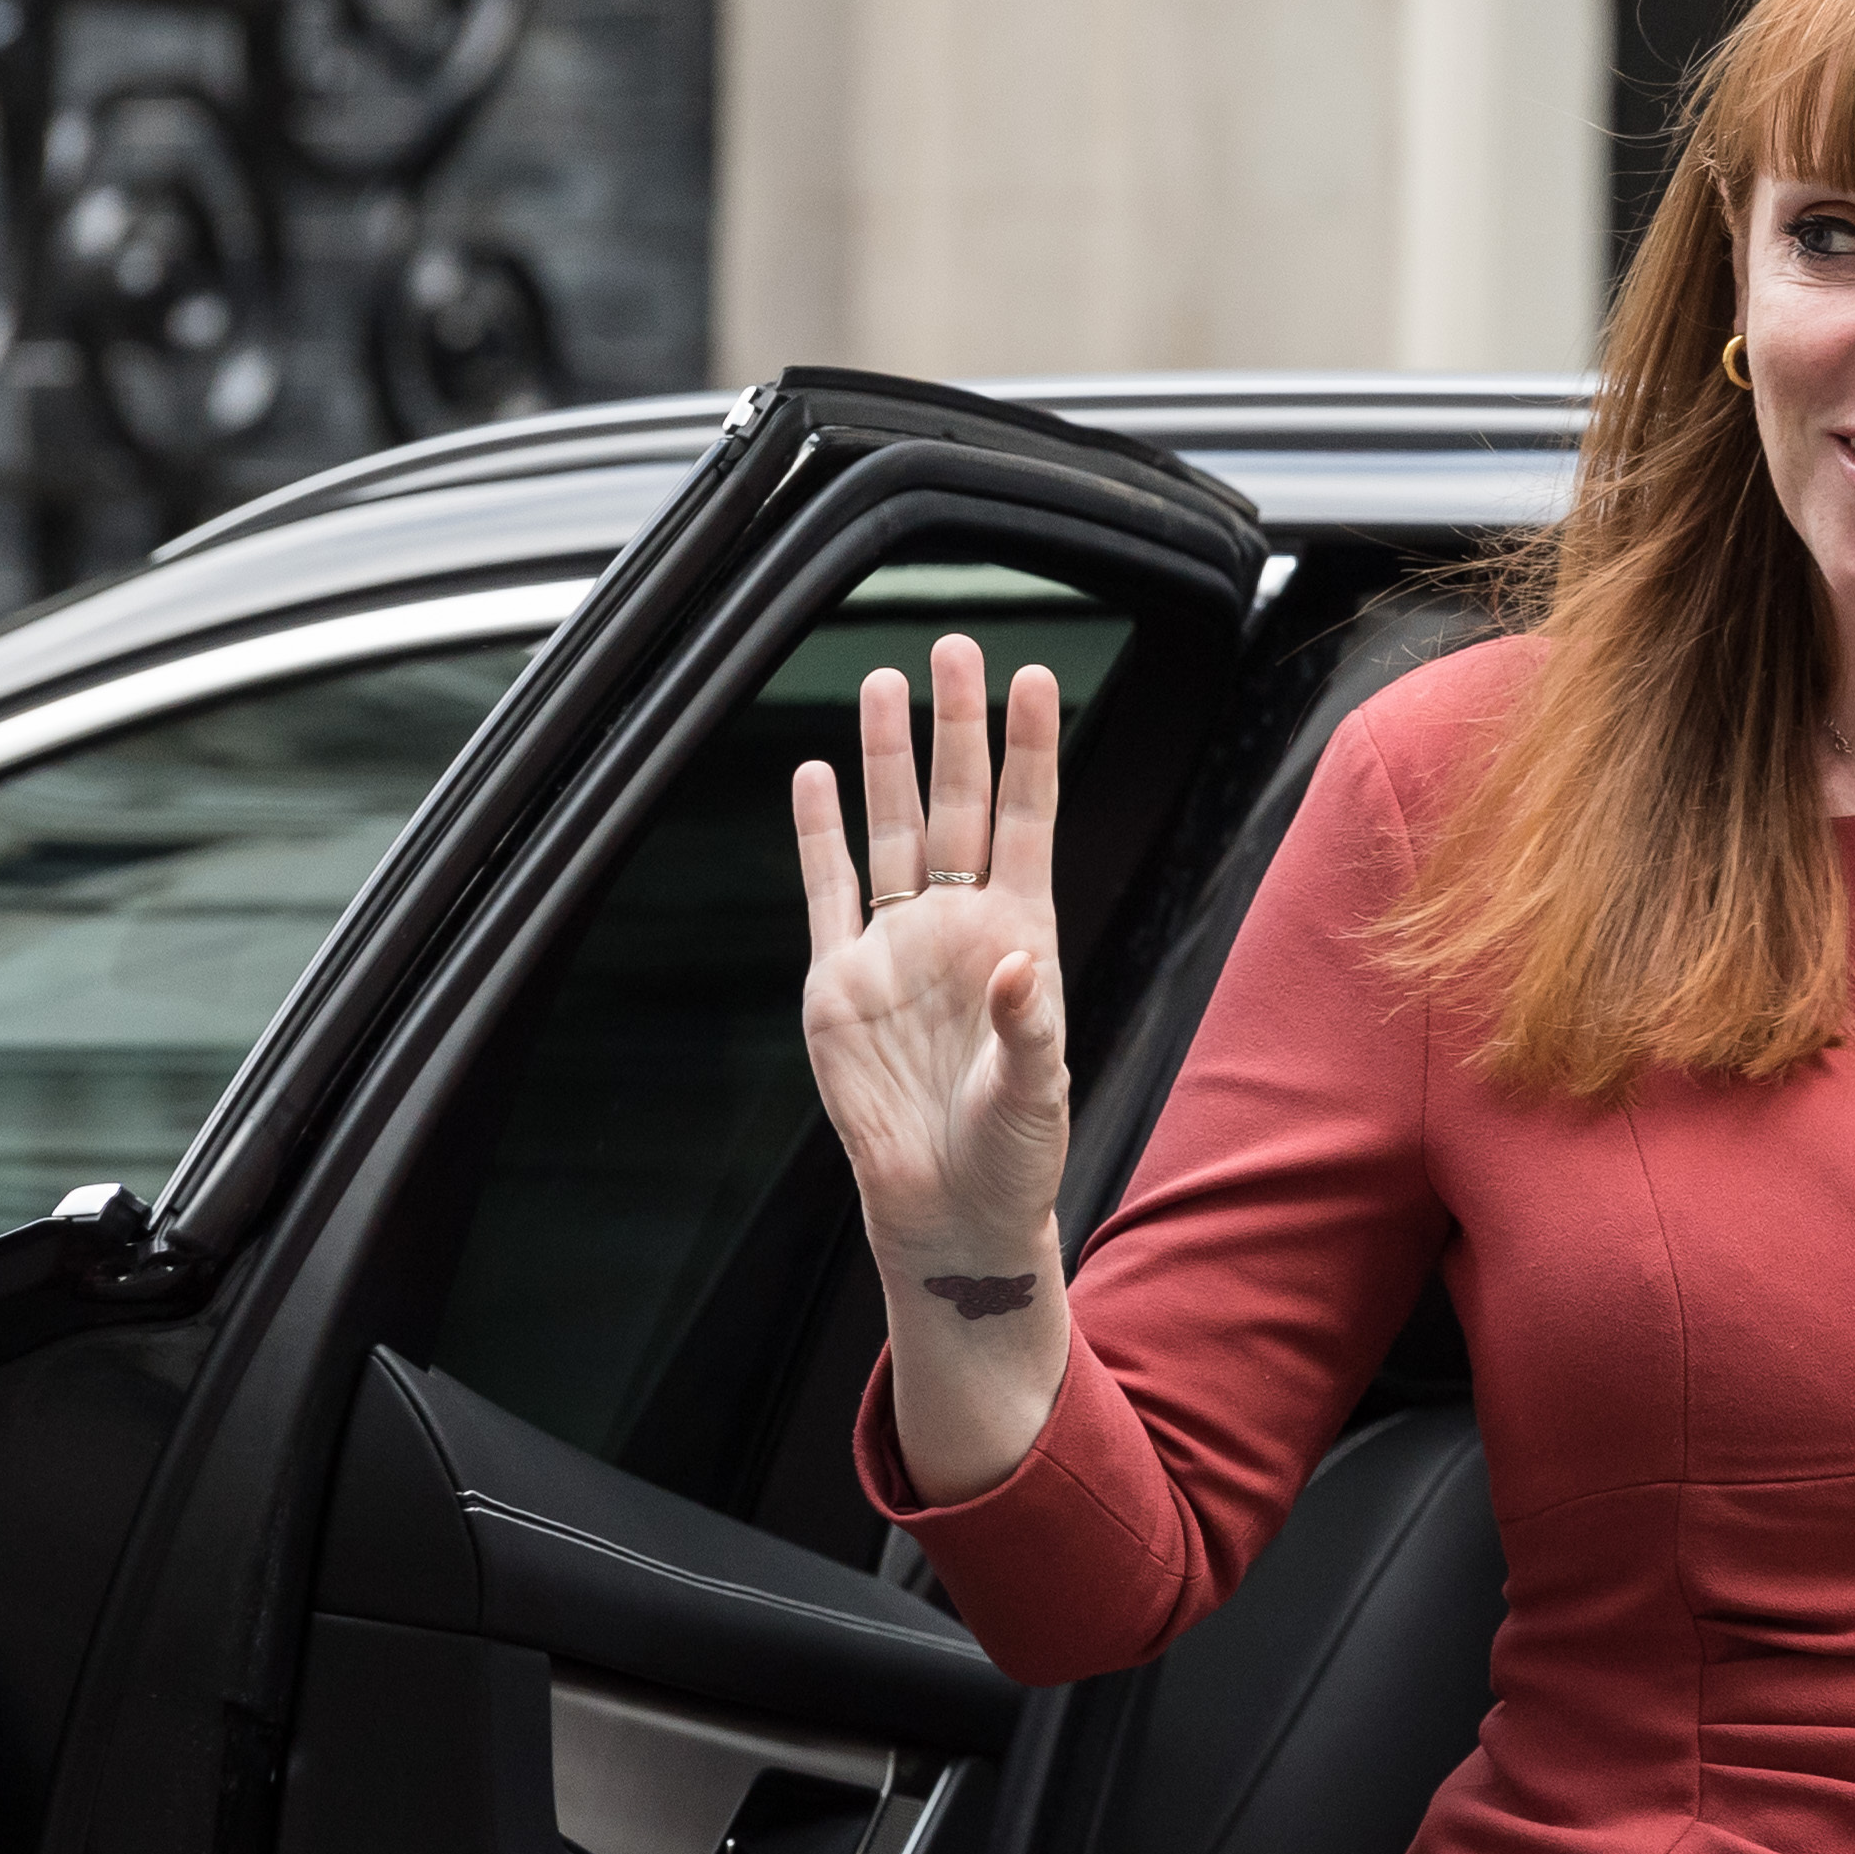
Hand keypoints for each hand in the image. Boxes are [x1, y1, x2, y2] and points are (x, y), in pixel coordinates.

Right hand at [792, 634, 1070, 1276]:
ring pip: (890, 830)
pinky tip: (816, 775)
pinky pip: (827, 890)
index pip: (1027, 820)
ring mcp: (894, 946)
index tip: (1038, 677)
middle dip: (956, 727)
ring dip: (887, 758)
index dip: (1032, 750)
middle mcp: (957, 926)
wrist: (948, 1207)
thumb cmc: (1013, 1151)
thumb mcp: (1037, 1090)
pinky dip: (820, 833)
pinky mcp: (838, 981)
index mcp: (1020, 936)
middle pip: (955, 804)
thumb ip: (1028, 1025)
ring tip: (884, 681)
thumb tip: (1016, 962)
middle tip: (954, 647)